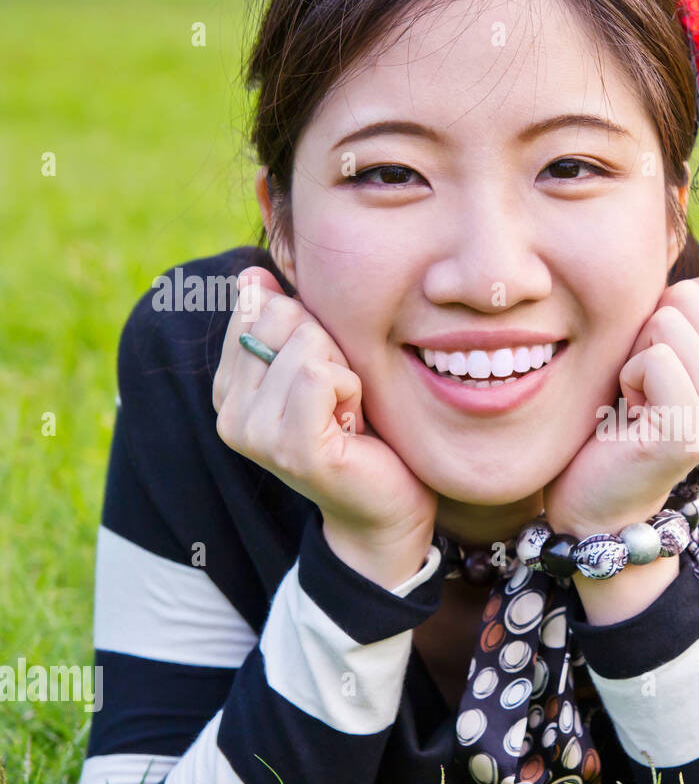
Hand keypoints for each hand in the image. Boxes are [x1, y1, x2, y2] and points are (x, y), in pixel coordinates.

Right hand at [213, 267, 438, 582]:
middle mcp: (230, 412)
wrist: (385, 508)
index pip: (257, 305)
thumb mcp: (319, 366)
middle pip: (281, 315)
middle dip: (329, 345)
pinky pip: (321, 374)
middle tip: (340, 397)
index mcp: (229, 387)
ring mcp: (254, 433)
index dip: (310, 328)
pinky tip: (353, 422)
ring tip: (347, 412)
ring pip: (306, 341)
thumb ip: (284, 323)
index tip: (324, 378)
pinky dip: (352, 389)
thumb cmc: (360, 432)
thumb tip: (251, 274)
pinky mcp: (291, 447)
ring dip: (346, 370)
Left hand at [542, 265, 698, 537]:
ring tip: (635, 402)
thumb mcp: (656, 357)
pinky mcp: (693, 428)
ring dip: (633, 359)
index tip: (652, 366)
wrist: (597, 501)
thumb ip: (692, 319)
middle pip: (687, 299)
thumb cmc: (616, 424)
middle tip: (639, 386)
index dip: (662, 315)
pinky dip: (628, 379)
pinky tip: (630, 415)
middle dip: (646, 333)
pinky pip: (655, 359)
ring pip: (668, 323)